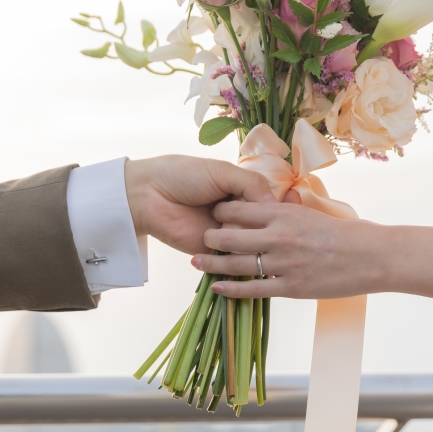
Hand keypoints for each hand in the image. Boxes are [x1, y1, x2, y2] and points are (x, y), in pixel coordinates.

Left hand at [125, 156, 273, 254]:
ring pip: (252, 245)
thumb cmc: (183, 175)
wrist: (149, 195)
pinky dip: (235, 254)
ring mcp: (228, 235)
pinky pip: (234, 260)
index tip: (283, 205)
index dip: (278, 207)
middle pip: (264, 228)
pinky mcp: (215, 254)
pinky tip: (224, 238)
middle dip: (257, 222)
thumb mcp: (222, 171)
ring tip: (215, 217)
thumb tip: (275, 205)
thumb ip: (252, 184)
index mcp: (243, 192)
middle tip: (230, 208)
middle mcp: (239, 215)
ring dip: (243, 236)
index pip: (271, 204)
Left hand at [191, 200, 389, 297]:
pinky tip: (216, 288)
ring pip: (236, 262)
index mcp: (285, 213)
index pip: (240, 208)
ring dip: (212, 262)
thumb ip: (290, 210)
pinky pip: (253, 288)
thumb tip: (274, 203)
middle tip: (200, 236)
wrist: (372, 256)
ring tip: (196, 262)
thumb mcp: (315, 213)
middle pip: (230, 235)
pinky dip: (231, 289)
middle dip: (210, 235)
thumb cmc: (348, 233)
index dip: (222, 211)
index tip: (213, 212)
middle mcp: (279, 236)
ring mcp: (284, 263)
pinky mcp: (290, 287)